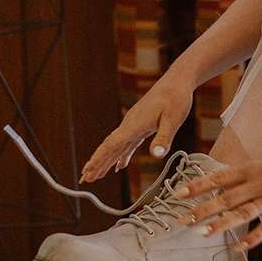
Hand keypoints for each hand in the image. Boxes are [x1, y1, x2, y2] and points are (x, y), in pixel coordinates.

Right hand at [79, 73, 194, 181]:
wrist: (176, 81)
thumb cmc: (176, 98)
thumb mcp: (173, 119)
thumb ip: (164, 137)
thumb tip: (157, 154)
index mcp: (134, 125)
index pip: (112, 145)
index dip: (99, 158)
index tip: (88, 170)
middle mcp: (129, 125)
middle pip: (109, 147)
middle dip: (97, 163)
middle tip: (85, 179)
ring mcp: (133, 125)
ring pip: (116, 146)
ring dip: (106, 161)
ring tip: (96, 174)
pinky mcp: (140, 125)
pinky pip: (127, 143)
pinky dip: (121, 155)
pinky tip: (119, 165)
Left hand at [171, 139, 261, 249]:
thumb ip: (244, 174)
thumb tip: (220, 183)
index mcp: (251, 168)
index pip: (218, 178)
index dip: (197, 186)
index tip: (178, 194)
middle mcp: (258, 183)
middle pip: (225, 198)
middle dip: (202, 210)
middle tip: (183, 221)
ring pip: (243, 213)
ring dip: (222, 223)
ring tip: (204, 233)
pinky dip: (252, 238)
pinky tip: (238, 246)